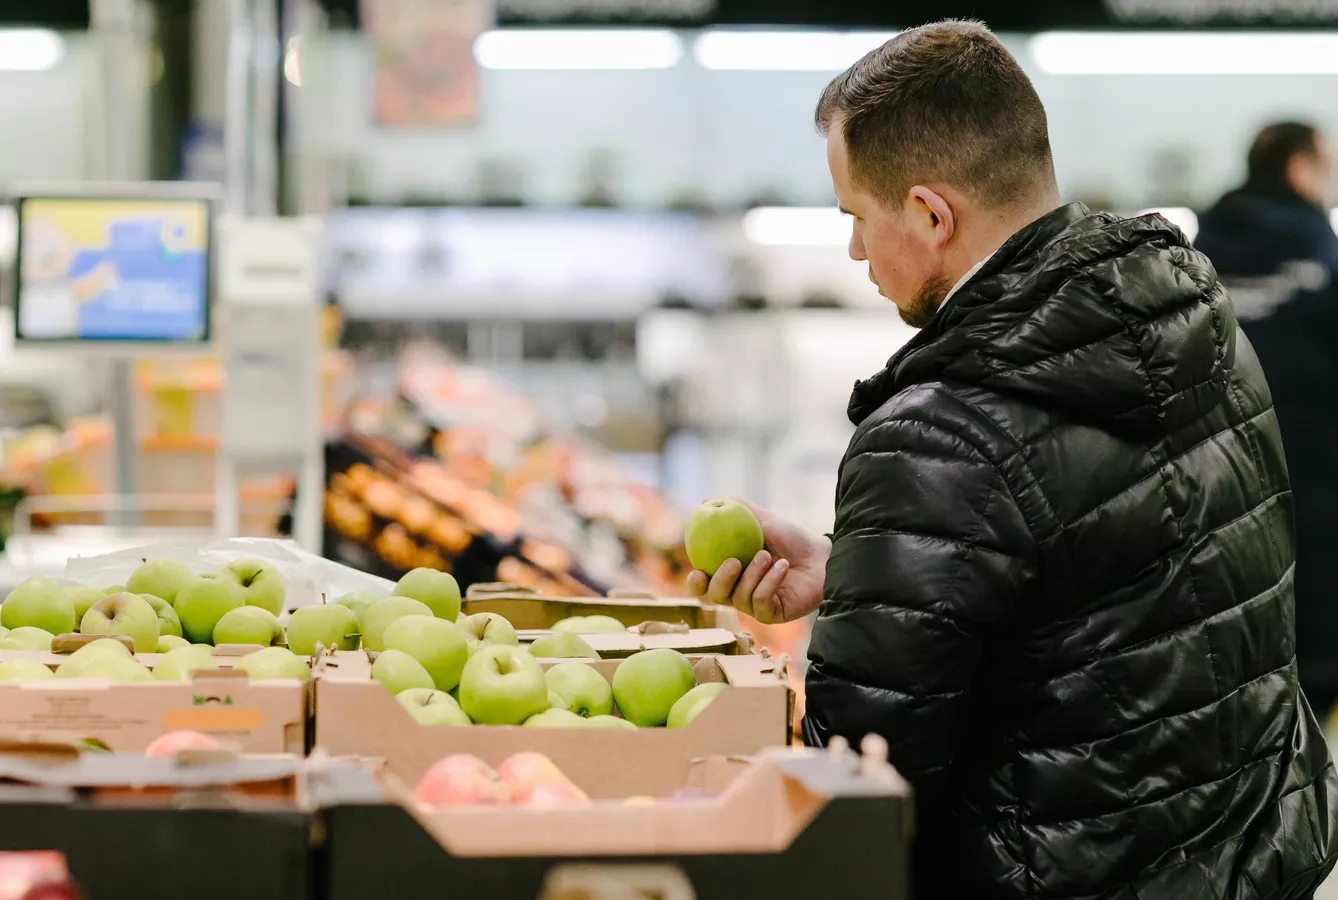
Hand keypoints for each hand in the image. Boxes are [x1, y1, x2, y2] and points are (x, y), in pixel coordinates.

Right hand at [686, 497, 828, 624]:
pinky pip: (760, 602)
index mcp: (731, 573)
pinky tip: (782, 568)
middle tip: (734, 561)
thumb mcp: (761, 519)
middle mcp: (739, 591)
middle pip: (715, 596)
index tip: (697, 571)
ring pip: (739, 598)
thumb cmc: (791, 538)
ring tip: (768, 556)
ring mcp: (755, 606)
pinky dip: (769, 582)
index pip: (704, 584)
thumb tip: (705, 500)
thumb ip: (735, 510)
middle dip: (721, 580)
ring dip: (753, 574)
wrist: (821, 554)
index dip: (696, 582)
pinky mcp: (772, 615)